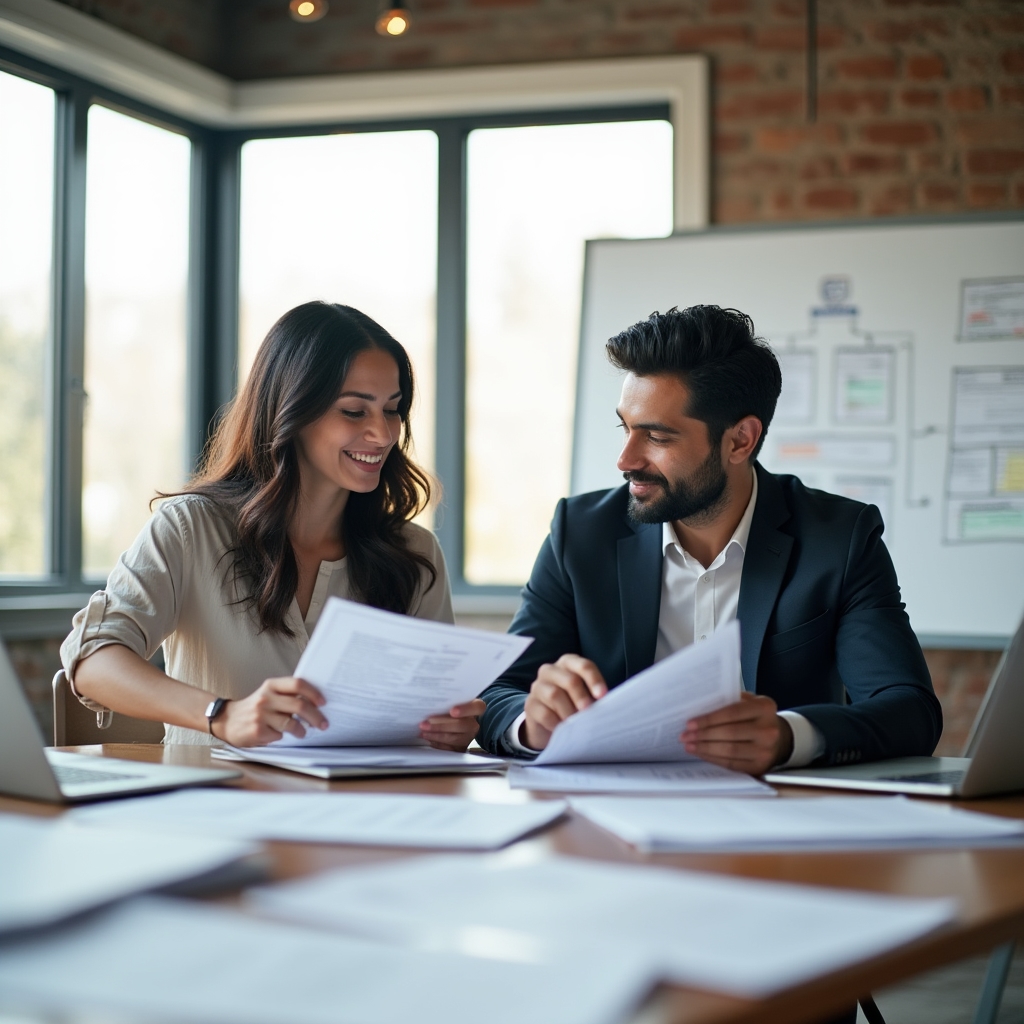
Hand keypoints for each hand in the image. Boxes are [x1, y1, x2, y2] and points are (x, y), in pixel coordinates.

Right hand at [211, 677, 327, 745]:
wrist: (226, 720)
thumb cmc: (254, 707)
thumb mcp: (268, 694)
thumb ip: (287, 695)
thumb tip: (315, 703)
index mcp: (271, 685)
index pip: (297, 684)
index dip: (313, 693)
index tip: (323, 702)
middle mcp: (266, 697)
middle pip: (299, 705)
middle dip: (316, 716)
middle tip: (324, 724)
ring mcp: (261, 714)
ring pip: (291, 722)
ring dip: (302, 730)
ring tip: (303, 732)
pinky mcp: (257, 730)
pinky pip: (279, 735)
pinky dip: (282, 736)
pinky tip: (278, 734)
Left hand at [419, 699, 486, 751]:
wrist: (457, 721)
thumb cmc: (453, 707)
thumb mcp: (452, 701)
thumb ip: (446, 701)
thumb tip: (430, 703)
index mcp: (475, 708)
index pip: (477, 707)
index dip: (466, 710)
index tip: (453, 711)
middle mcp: (474, 724)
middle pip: (461, 725)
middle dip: (441, 725)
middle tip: (425, 724)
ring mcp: (468, 737)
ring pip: (454, 738)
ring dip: (436, 735)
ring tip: (423, 731)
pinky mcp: (461, 748)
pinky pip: (449, 748)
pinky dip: (437, 744)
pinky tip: (428, 738)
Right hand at [523, 655, 607, 749]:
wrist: (548, 723)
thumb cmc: (573, 705)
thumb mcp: (586, 697)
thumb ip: (595, 696)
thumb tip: (608, 703)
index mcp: (568, 663)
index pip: (583, 665)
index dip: (594, 680)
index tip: (603, 696)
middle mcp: (550, 670)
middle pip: (570, 680)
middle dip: (582, 697)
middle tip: (589, 711)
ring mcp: (537, 686)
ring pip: (555, 695)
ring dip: (569, 712)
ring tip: (576, 723)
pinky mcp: (529, 704)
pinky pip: (544, 713)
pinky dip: (557, 723)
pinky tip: (562, 729)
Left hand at [680, 692, 792, 774]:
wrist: (779, 737)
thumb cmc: (756, 716)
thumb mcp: (748, 702)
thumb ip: (729, 701)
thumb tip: (698, 706)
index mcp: (765, 707)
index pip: (732, 712)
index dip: (709, 719)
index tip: (690, 723)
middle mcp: (769, 729)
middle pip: (729, 733)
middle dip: (703, 735)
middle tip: (684, 735)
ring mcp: (766, 750)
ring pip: (729, 751)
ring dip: (705, 749)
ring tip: (689, 745)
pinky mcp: (760, 766)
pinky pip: (732, 764)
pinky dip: (713, 759)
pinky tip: (701, 753)